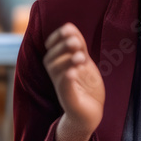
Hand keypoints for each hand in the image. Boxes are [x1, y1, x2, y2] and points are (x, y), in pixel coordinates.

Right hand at [43, 23, 104, 140]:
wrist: (89, 114)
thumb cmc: (85, 86)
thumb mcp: (83, 62)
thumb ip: (78, 46)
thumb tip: (69, 26)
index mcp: (60, 65)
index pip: (51, 48)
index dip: (57, 37)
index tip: (67, 28)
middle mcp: (58, 75)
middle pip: (51, 58)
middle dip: (62, 47)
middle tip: (75, 42)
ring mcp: (63, 88)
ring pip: (57, 72)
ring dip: (67, 61)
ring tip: (80, 56)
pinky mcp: (70, 101)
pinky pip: (65, 89)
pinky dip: (67, 79)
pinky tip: (73, 72)